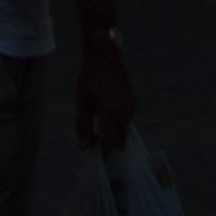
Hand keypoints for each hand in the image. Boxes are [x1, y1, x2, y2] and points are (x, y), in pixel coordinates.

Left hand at [77, 27, 136, 151]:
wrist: (105, 57)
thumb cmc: (89, 79)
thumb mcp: (81, 102)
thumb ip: (83, 126)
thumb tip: (84, 148)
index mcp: (109, 113)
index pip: (108, 144)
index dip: (103, 153)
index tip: (97, 158)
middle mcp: (123, 113)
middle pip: (120, 143)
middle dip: (110, 147)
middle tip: (97, 144)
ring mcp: (130, 108)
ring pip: (125, 133)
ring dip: (115, 135)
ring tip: (101, 129)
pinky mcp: (133, 104)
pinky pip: (127, 121)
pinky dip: (119, 124)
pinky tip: (108, 114)